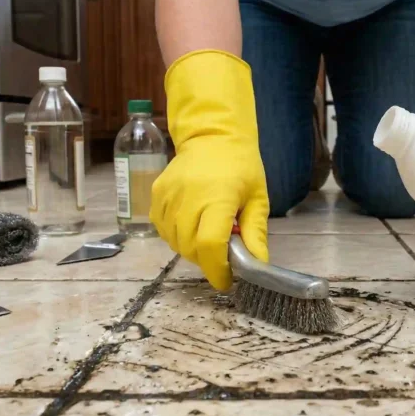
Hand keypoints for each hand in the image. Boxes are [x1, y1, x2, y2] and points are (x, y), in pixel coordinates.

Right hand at [151, 50, 268, 289]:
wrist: (212, 135)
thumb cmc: (241, 166)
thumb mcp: (258, 198)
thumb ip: (255, 233)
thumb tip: (258, 265)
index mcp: (218, 197)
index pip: (209, 245)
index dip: (216, 269)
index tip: (225, 280)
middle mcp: (188, 196)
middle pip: (190, 247)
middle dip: (206, 260)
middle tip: (221, 254)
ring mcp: (168, 194)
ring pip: (173, 241)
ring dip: (191, 248)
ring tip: (207, 234)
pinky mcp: (156, 193)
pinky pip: (161, 228)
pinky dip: (175, 235)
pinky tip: (190, 225)